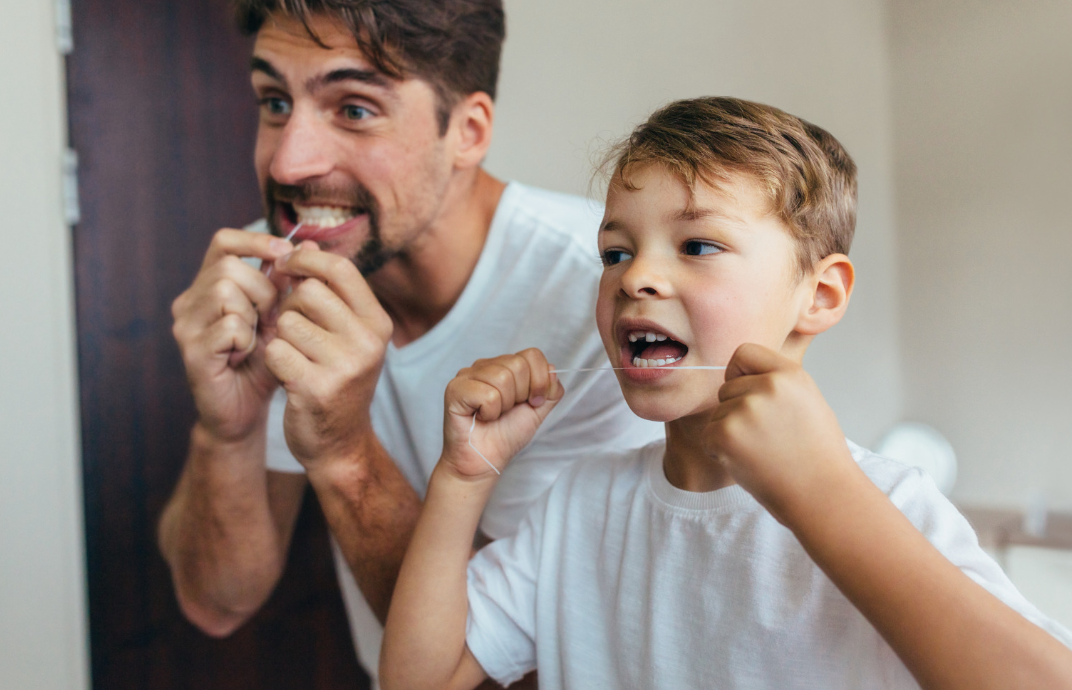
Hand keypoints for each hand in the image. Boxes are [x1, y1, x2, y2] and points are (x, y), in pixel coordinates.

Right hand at [171, 228, 293, 441]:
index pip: (223, 242)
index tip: (285, 253)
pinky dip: (246, 339)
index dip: (255, 241)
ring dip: (254, 314)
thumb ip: (289, 283)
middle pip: (229, 267)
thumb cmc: (263, 362)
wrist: (245, 411)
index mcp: (208, 286)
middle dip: (262, 289)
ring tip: (257, 338)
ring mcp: (186, 326)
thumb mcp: (281, 317)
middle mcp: (190, 301)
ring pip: (225, 291)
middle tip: (271, 318)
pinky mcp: (191, 351)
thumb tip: (309, 244)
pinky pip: (229, 326)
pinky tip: (245, 355)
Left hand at [264, 242, 393, 468]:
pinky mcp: (316, 388)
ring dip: (279, 336)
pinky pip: (275, 351)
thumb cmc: (336, 380)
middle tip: (291, 328)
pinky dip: (272, 360)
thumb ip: (327, 292)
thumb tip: (300, 244)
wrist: (340, 444)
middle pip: (309, 292)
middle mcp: (368, 342)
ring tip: (293, 356)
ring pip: (287, 322)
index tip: (287, 265)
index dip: (307, 260)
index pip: (340, 269)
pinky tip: (286, 375)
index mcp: (378, 323)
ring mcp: (345, 367)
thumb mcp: (345, 334)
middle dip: (290, 306)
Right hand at [441, 349, 563, 477]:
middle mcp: (484, 366)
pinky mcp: (455, 389)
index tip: (533, 402)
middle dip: (521, 395)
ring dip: (504, 405)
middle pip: (518, 365)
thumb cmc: (506, 435)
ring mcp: (467, 375)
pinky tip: (481, 417)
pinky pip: (488, 394)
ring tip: (492, 415)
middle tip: (507, 411)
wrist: (485, 462)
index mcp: (503, 366)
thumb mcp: (537, 410)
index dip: (539, 381)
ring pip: (502, 378)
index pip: (532, 355)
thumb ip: (550, 389)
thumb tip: (552, 369)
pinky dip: (490, 412)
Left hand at [705, 343, 857, 523]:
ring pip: (718, 413)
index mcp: (790, 374)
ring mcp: (745, 410)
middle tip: (767, 438)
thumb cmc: (817, 454)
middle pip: (727, 387)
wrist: (823, 496)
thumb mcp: (808, 401)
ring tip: (763, 452)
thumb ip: (778, 382)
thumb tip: (741, 374)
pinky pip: (708, 435)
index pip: (744, 353)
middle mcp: (767, 386)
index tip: (751, 394)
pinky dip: (720, 451)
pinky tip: (749, 463)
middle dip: (737, 410)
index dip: (741, 374)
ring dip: (730, 433)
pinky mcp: (726, 435)